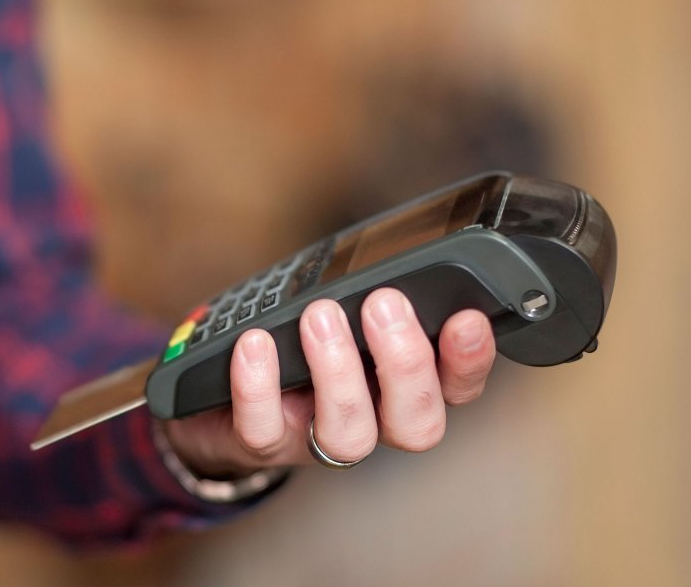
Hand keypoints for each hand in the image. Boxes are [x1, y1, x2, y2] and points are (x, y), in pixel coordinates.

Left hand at [162, 288, 495, 478]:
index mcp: (401, 387)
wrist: (221, 399)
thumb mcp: (338, 309)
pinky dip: (260, 385)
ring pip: (349, 435)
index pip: (456, 387)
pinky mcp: (265, 443)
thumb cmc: (294, 344)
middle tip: (384, 305)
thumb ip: (370, 288)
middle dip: (405, 363)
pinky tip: (256, 343)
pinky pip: (265, 430)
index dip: (470, 361)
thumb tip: (387, 247)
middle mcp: (372, 420)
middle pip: (416, 423)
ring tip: (320, 316)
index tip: (466, 319)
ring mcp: (318, 437)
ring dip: (338, 372)